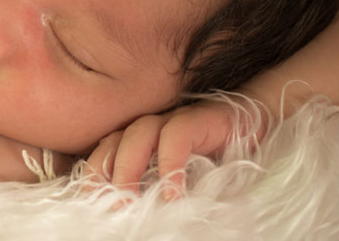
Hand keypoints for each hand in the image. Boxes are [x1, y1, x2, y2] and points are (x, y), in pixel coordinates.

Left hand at [83, 98, 264, 199]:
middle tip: (105, 209)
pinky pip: (176, 137)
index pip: (101, 154)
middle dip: (102, 175)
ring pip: (137, 135)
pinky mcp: (198, 119)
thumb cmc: (212, 159)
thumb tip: (131, 218)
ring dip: (128, 169)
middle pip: (111, 143)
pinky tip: (173, 193)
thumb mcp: (178, 182)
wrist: (253, 125)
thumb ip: (154, 193)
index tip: (85, 206)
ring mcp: (171, 120)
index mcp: (136, 141)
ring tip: (130, 203)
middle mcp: (148, 128)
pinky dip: (170, 165)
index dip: (91, 178)